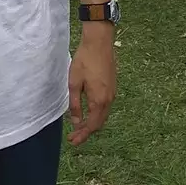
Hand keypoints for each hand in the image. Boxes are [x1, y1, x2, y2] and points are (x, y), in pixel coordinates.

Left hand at [67, 27, 116, 145]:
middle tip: (74, 137)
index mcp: (99, 100)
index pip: (92, 125)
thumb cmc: (84, 61)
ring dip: (92, 123)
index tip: (73, 141)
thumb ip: (75, 105)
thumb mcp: (74, 84)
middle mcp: (109, 99)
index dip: (83, 135)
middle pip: (99, 122)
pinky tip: (88, 112)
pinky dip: (97, 114)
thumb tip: (76, 122)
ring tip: (79, 127)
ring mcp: (113, 93)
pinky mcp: (112, 86)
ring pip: (103, 115)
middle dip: (87, 132)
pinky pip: (105, 106)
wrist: (99, 42)